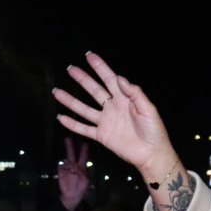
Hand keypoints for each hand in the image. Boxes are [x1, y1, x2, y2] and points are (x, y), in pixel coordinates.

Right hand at [53, 52, 179, 184]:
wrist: (152, 154)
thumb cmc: (154, 131)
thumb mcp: (148, 109)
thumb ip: (135, 93)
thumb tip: (120, 78)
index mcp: (125, 99)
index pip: (110, 79)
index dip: (100, 67)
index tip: (89, 55)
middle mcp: (113, 108)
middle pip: (95, 91)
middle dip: (83, 79)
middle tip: (70, 69)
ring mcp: (106, 122)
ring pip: (84, 109)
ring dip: (71, 101)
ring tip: (57, 92)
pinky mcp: (102, 136)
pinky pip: (84, 129)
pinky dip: (72, 124)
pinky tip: (61, 117)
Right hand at [58, 138, 89, 210]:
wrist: (70, 195)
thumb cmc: (80, 189)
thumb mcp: (85, 182)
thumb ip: (82, 174)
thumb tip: (77, 168)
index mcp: (81, 168)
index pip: (83, 157)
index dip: (84, 151)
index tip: (85, 143)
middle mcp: (74, 166)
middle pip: (73, 154)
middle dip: (72, 145)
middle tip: (71, 136)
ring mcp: (66, 167)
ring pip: (66, 157)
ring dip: (67, 149)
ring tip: (66, 139)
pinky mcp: (60, 171)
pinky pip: (60, 164)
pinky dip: (61, 160)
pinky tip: (62, 155)